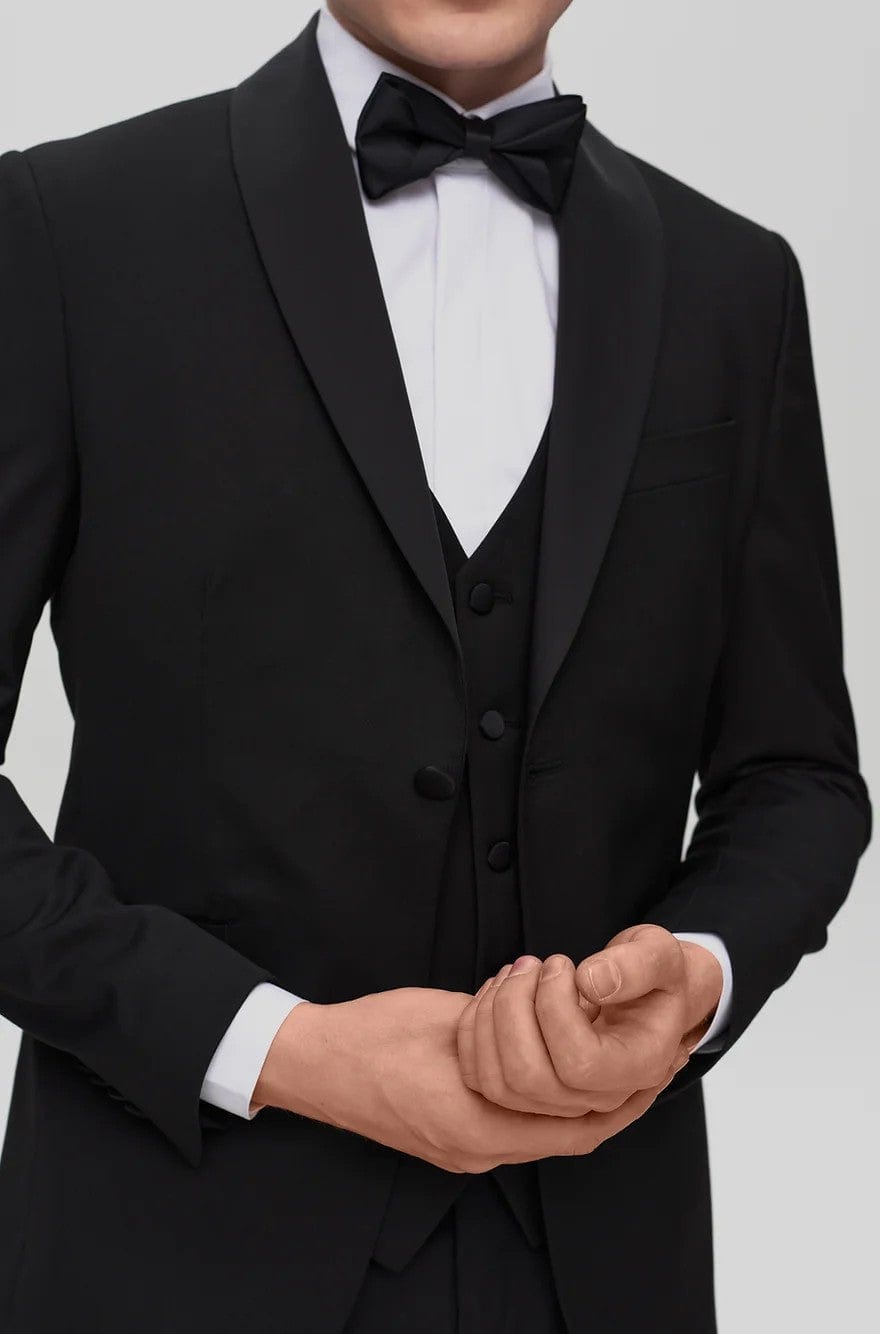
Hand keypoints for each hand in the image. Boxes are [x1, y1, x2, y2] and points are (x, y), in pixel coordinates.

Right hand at [252, 984, 688, 1173]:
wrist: (310, 1064)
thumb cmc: (371, 1035)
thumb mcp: (450, 1015)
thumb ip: (507, 1027)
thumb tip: (548, 1018)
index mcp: (477, 1125)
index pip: (576, 1129)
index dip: (623, 1103)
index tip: (656, 1074)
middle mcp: (473, 1151)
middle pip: (564, 1137)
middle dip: (609, 1101)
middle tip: (645, 1066)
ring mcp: (458, 1152)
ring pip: (540, 1132)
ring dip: (570, 1097)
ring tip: (598, 1054)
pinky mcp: (445, 1141)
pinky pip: (512, 1127)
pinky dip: (538, 1099)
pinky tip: (546, 1062)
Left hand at [456, 925, 721, 1117]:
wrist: (646, 995)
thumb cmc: (653, 973)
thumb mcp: (658, 953)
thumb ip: (636, 965)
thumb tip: (591, 982)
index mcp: (637, 1067)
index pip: (580, 1062)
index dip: (555, 1007)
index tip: (561, 963)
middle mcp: (599, 1098)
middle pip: (530, 1079)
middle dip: (514, 1009)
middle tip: (529, 962)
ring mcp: (561, 1103)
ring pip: (498, 1083)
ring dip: (491, 1016)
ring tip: (514, 971)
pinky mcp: (528, 1092)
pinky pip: (480, 1077)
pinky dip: (475, 1029)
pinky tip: (497, 990)